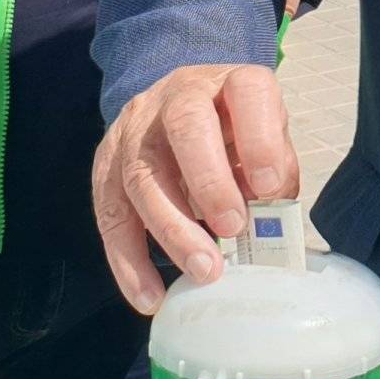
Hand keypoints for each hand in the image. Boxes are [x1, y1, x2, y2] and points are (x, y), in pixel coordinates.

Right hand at [93, 64, 297, 311]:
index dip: (260, 138)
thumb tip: (272, 219)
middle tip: (234, 228)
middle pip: (187, 128)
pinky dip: (129, 262)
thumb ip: (274, 170)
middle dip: (210, 182)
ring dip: (173, 230)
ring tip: (204, 272)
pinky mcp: (105, 166)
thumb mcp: (264, 136)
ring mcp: (134, 131)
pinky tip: (150, 296)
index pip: (246, 91)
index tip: (270, 187)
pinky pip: (111, 216)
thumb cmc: (233, 130)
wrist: (178, 106)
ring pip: (142, 176)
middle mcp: (177, 97)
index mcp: (227, 82)